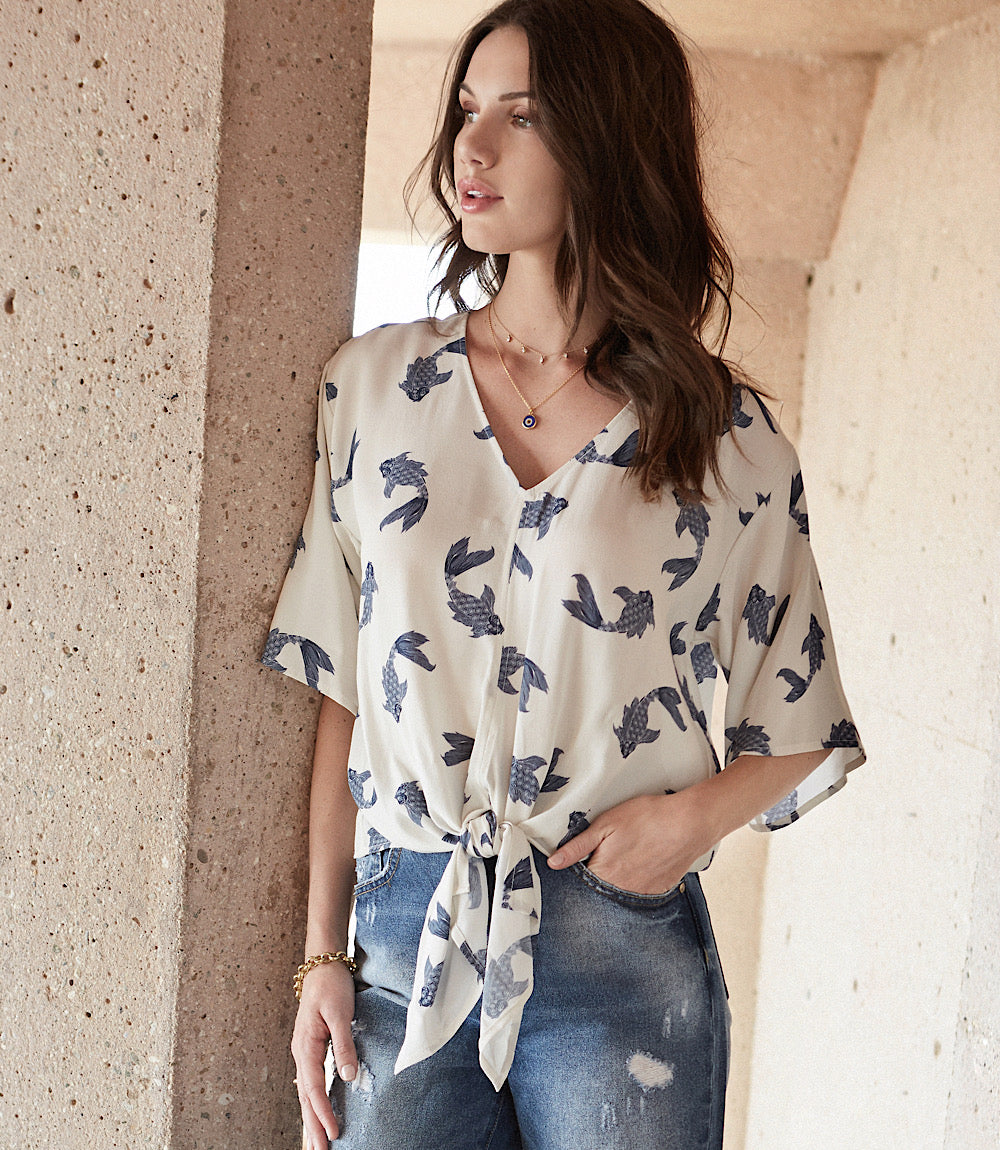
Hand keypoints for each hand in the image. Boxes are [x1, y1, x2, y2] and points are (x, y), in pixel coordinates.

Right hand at [291, 960, 357, 1147]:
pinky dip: (313, 1101)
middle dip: (312, 1126)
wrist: (322, 965)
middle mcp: (301, 1053)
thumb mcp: (340, 1013)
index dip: (323, 1112)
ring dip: (311, 1118)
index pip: (314, 1087)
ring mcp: (304, 1051)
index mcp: (306, 1046)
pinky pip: (310, 1082)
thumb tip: (348, 1076)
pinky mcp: (311, 1048)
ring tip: (317, 1142)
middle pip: (306, 1096)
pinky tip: (316, 1113)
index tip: (333, 1133)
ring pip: (306, 1092)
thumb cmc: (332, 986)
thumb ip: (344, 1044)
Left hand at [546, 791, 714, 894]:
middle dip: (599, 875)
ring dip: (619, 879)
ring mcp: (642, 893)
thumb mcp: (606, 824)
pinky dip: (638, 880)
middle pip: (600, 889)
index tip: (584, 858)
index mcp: (604, 874)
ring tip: (629, 855)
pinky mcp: (660, 890)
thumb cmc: (647, 818)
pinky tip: (644, 862)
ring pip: (620, 892)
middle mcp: (621, 891)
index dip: (579, 869)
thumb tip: (553, 863)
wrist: (689, 822)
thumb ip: (578, 846)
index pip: (580, 882)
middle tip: (612, 852)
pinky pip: (641, 892)